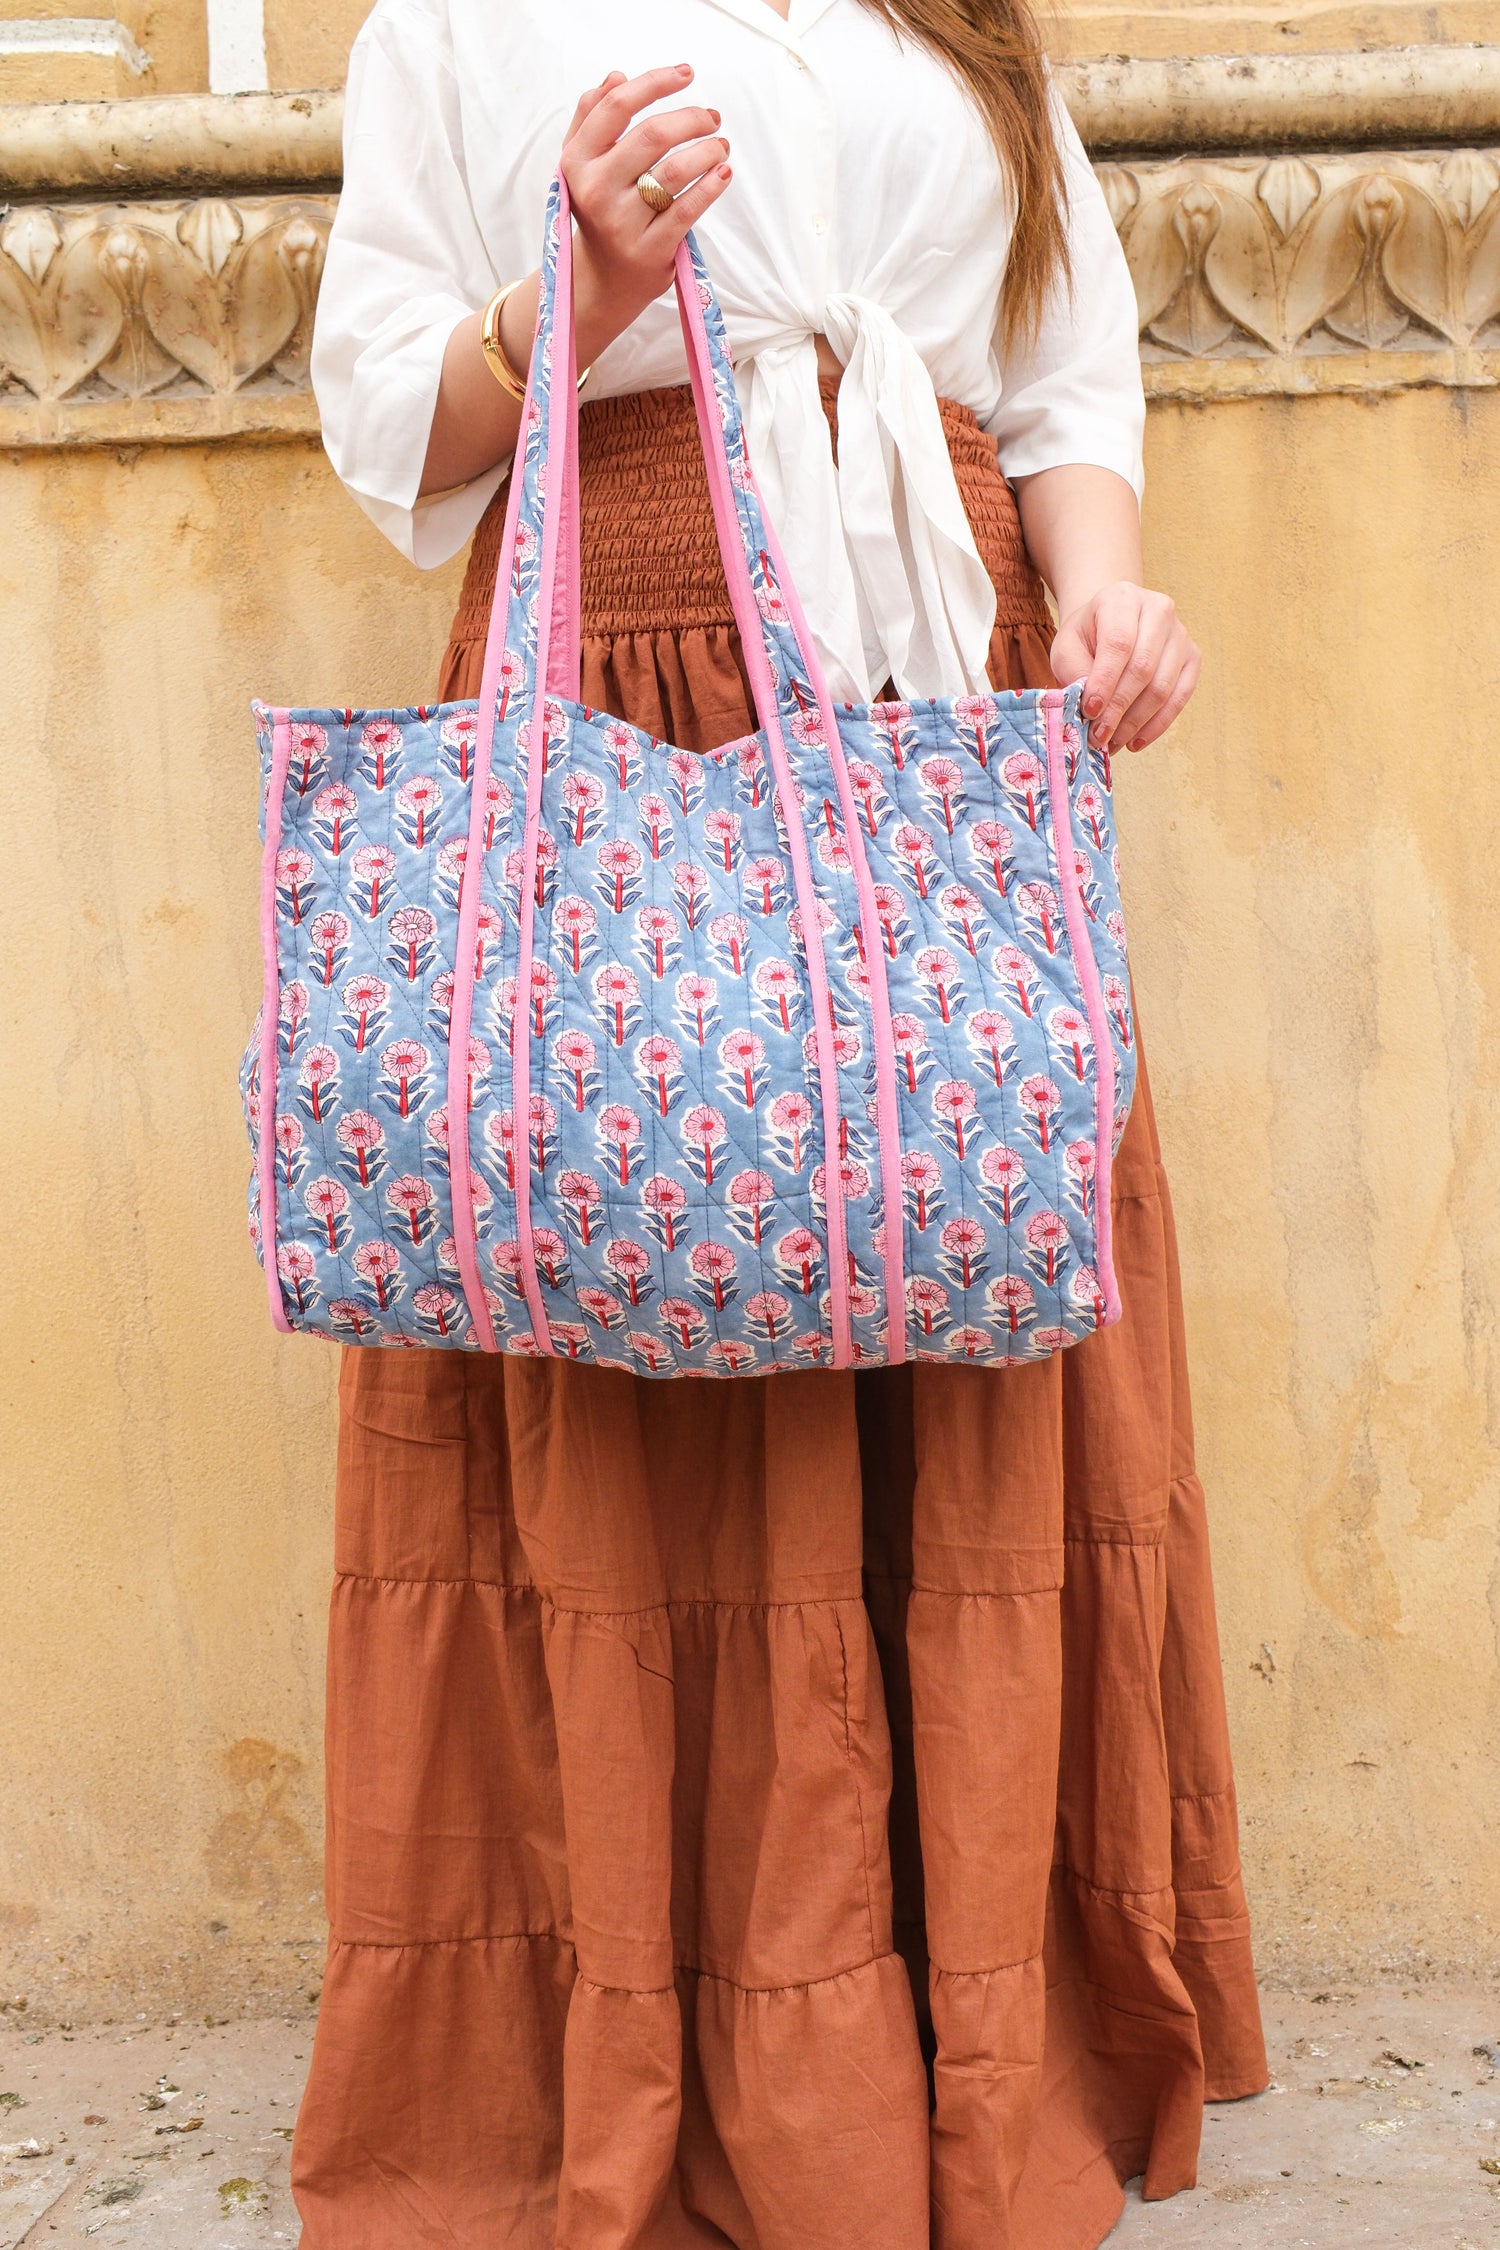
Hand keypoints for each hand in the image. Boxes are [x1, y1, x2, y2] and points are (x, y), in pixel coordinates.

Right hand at [556, 65, 732, 365]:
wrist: (603, 279)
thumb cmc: (600, 208)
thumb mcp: (582, 163)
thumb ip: (592, 116)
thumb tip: (617, 76)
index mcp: (577, 160)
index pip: (617, 106)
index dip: (656, 82)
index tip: (686, 74)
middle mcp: (597, 190)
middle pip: (653, 134)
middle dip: (692, 118)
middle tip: (712, 117)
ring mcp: (623, 223)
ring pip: (675, 170)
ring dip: (708, 150)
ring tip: (721, 146)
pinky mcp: (650, 249)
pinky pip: (688, 209)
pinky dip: (712, 185)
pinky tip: (723, 172)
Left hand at [1049, 581, 1200, 751]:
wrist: (1113, 625)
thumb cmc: (1087, 638)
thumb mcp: (1066, 647)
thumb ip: (1074, 671)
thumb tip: (1091, 708)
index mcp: (1122, 599)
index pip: (1119, 643)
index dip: (1105, 682)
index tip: (1089, 712)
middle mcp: (1159, 609)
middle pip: (1143, 668)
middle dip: (1118, 709)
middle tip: (1098, 737)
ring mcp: (1180, 633)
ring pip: (1163, 686)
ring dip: (1136, 722)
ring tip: (1112, 743)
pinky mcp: (1193, 656)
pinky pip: (1180, 696)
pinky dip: (1157, 724)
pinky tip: (1135, 741)